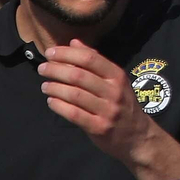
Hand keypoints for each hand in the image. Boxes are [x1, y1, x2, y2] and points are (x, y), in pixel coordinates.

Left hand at [38, 39, 160, 166]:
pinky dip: (59, 106)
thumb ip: (95, 61)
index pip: (90, 58)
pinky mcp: (99, 127)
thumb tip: (74, 42)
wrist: (137, 136)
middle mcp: (114, 91)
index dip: (67, 54)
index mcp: (117, 76)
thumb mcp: (115, 80)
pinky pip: (74, 114)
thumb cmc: (122, 104)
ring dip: (55, 88)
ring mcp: (107, 110)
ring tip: (45, 85)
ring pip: (75, 95)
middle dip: (56, 70)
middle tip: (42, 68)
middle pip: (79, 76)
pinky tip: (51, 101)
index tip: (50, 52)